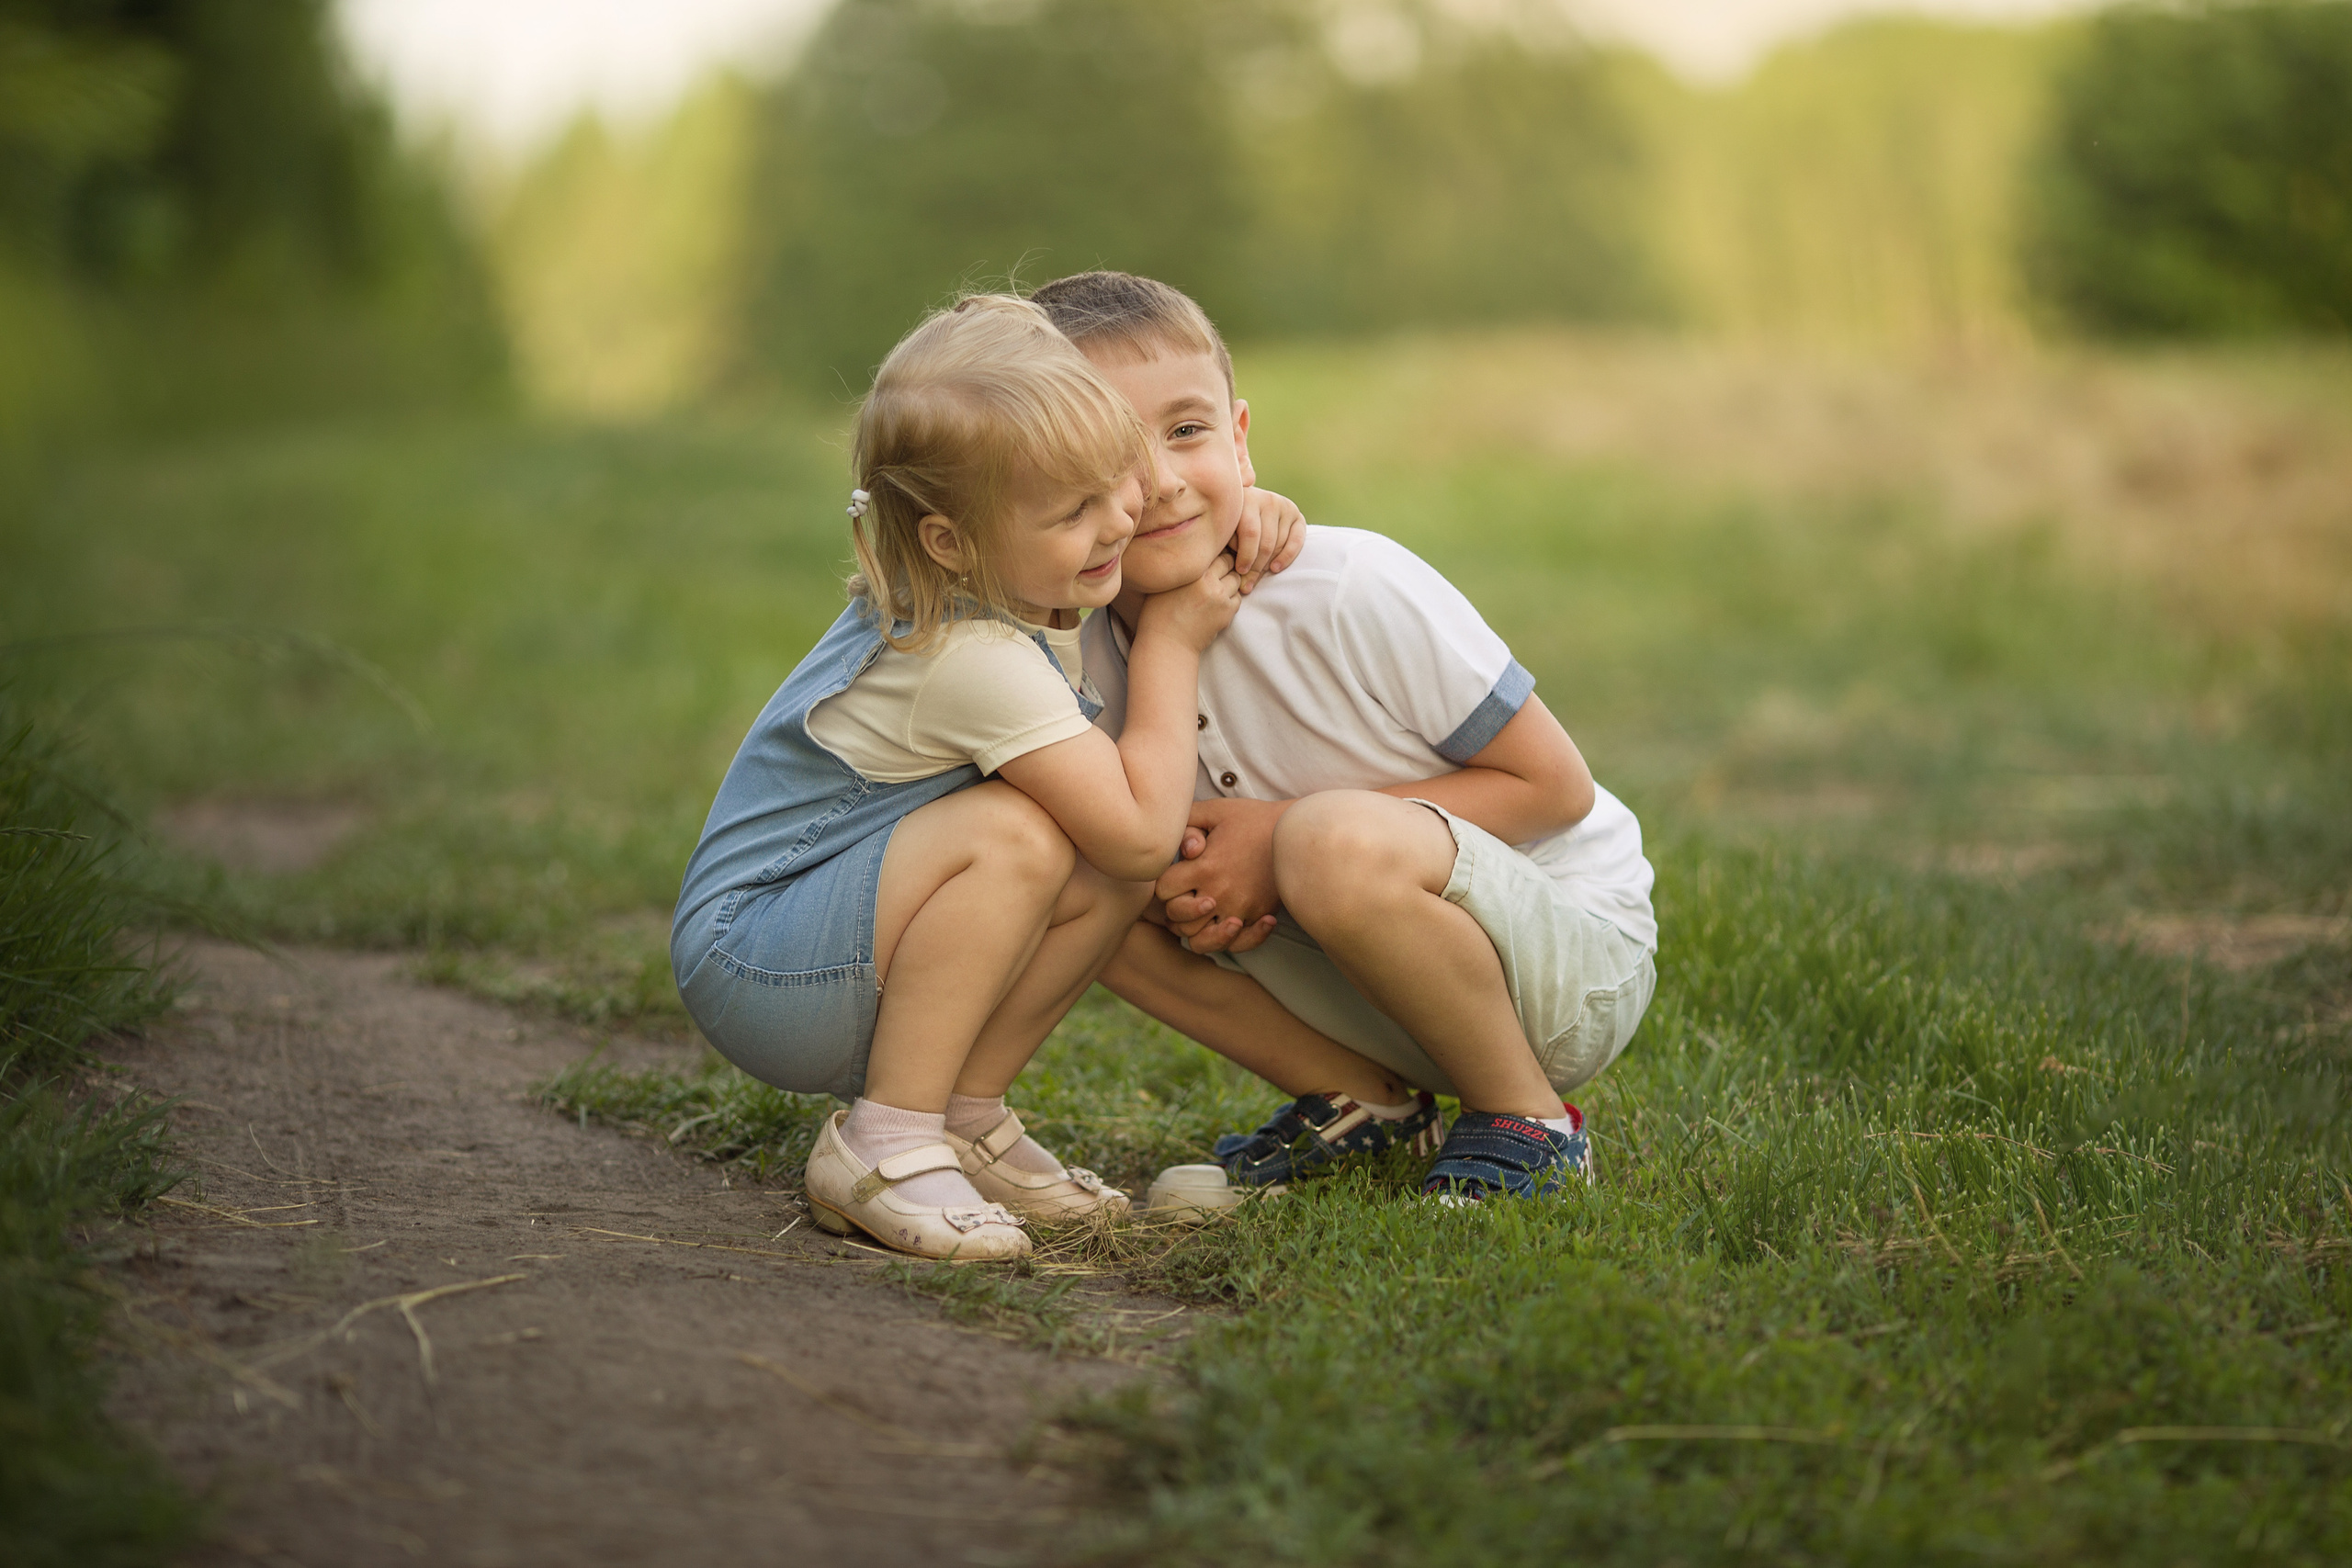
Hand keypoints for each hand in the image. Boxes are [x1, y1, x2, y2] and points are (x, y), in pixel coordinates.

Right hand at [1137, 550, 1241, 652]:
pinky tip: (1218, 604)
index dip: (1213, 555)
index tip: (1210, 561)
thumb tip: (1194, 556)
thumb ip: (1183, 568)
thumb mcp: (1165, 583)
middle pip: (1229, 562)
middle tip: (1217, 574)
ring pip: (1236, 580)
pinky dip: (1231, 599)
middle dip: (1225, 566)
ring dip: (1230, 582)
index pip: (1214, 551)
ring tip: (1217, 590)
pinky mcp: (1227, 612)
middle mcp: (1208, 580)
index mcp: (1191, 570)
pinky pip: (1238, 598)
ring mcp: (1220, 596)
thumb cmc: (1158, 613)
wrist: (1167, 643)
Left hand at [1156, 797, 1285, 950]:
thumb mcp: (1216, 810)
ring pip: (1201, 941)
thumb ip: (1187, 822)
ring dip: (1197, 930)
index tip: (1178, 875)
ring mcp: (1240, 909)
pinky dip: (1231, 940)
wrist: (1295, 832)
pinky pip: (1237, 945)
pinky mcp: (1258, 917)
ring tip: (1205, 914)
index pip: (1163, 890)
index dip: (1165, 884)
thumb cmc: (1253, 819)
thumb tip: (1184, 850)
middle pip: (1178, 919)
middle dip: (1176, 907)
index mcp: (1203, 867)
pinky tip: (1233, 923)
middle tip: (1189, 893)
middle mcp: (1219, 893)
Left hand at [1230, 487, 1306, 589]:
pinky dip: (1287, 557)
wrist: (1248, 509)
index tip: (1240, 571)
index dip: (1246, 555)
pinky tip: (1275, 568)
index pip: (1251, 533)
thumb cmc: (1229, 525)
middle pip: (1266, 541)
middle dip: (1257, 565)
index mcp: (1245, 499)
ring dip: (1268, 562)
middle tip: (1248, 581)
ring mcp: (1283, 506)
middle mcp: (1266, 499)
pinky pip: (1296, 541)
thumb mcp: (1224, 531)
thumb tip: (1237, 581)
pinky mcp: (1297, 516)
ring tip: (1257, 574)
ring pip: (1279, 543)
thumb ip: (1225, 546)